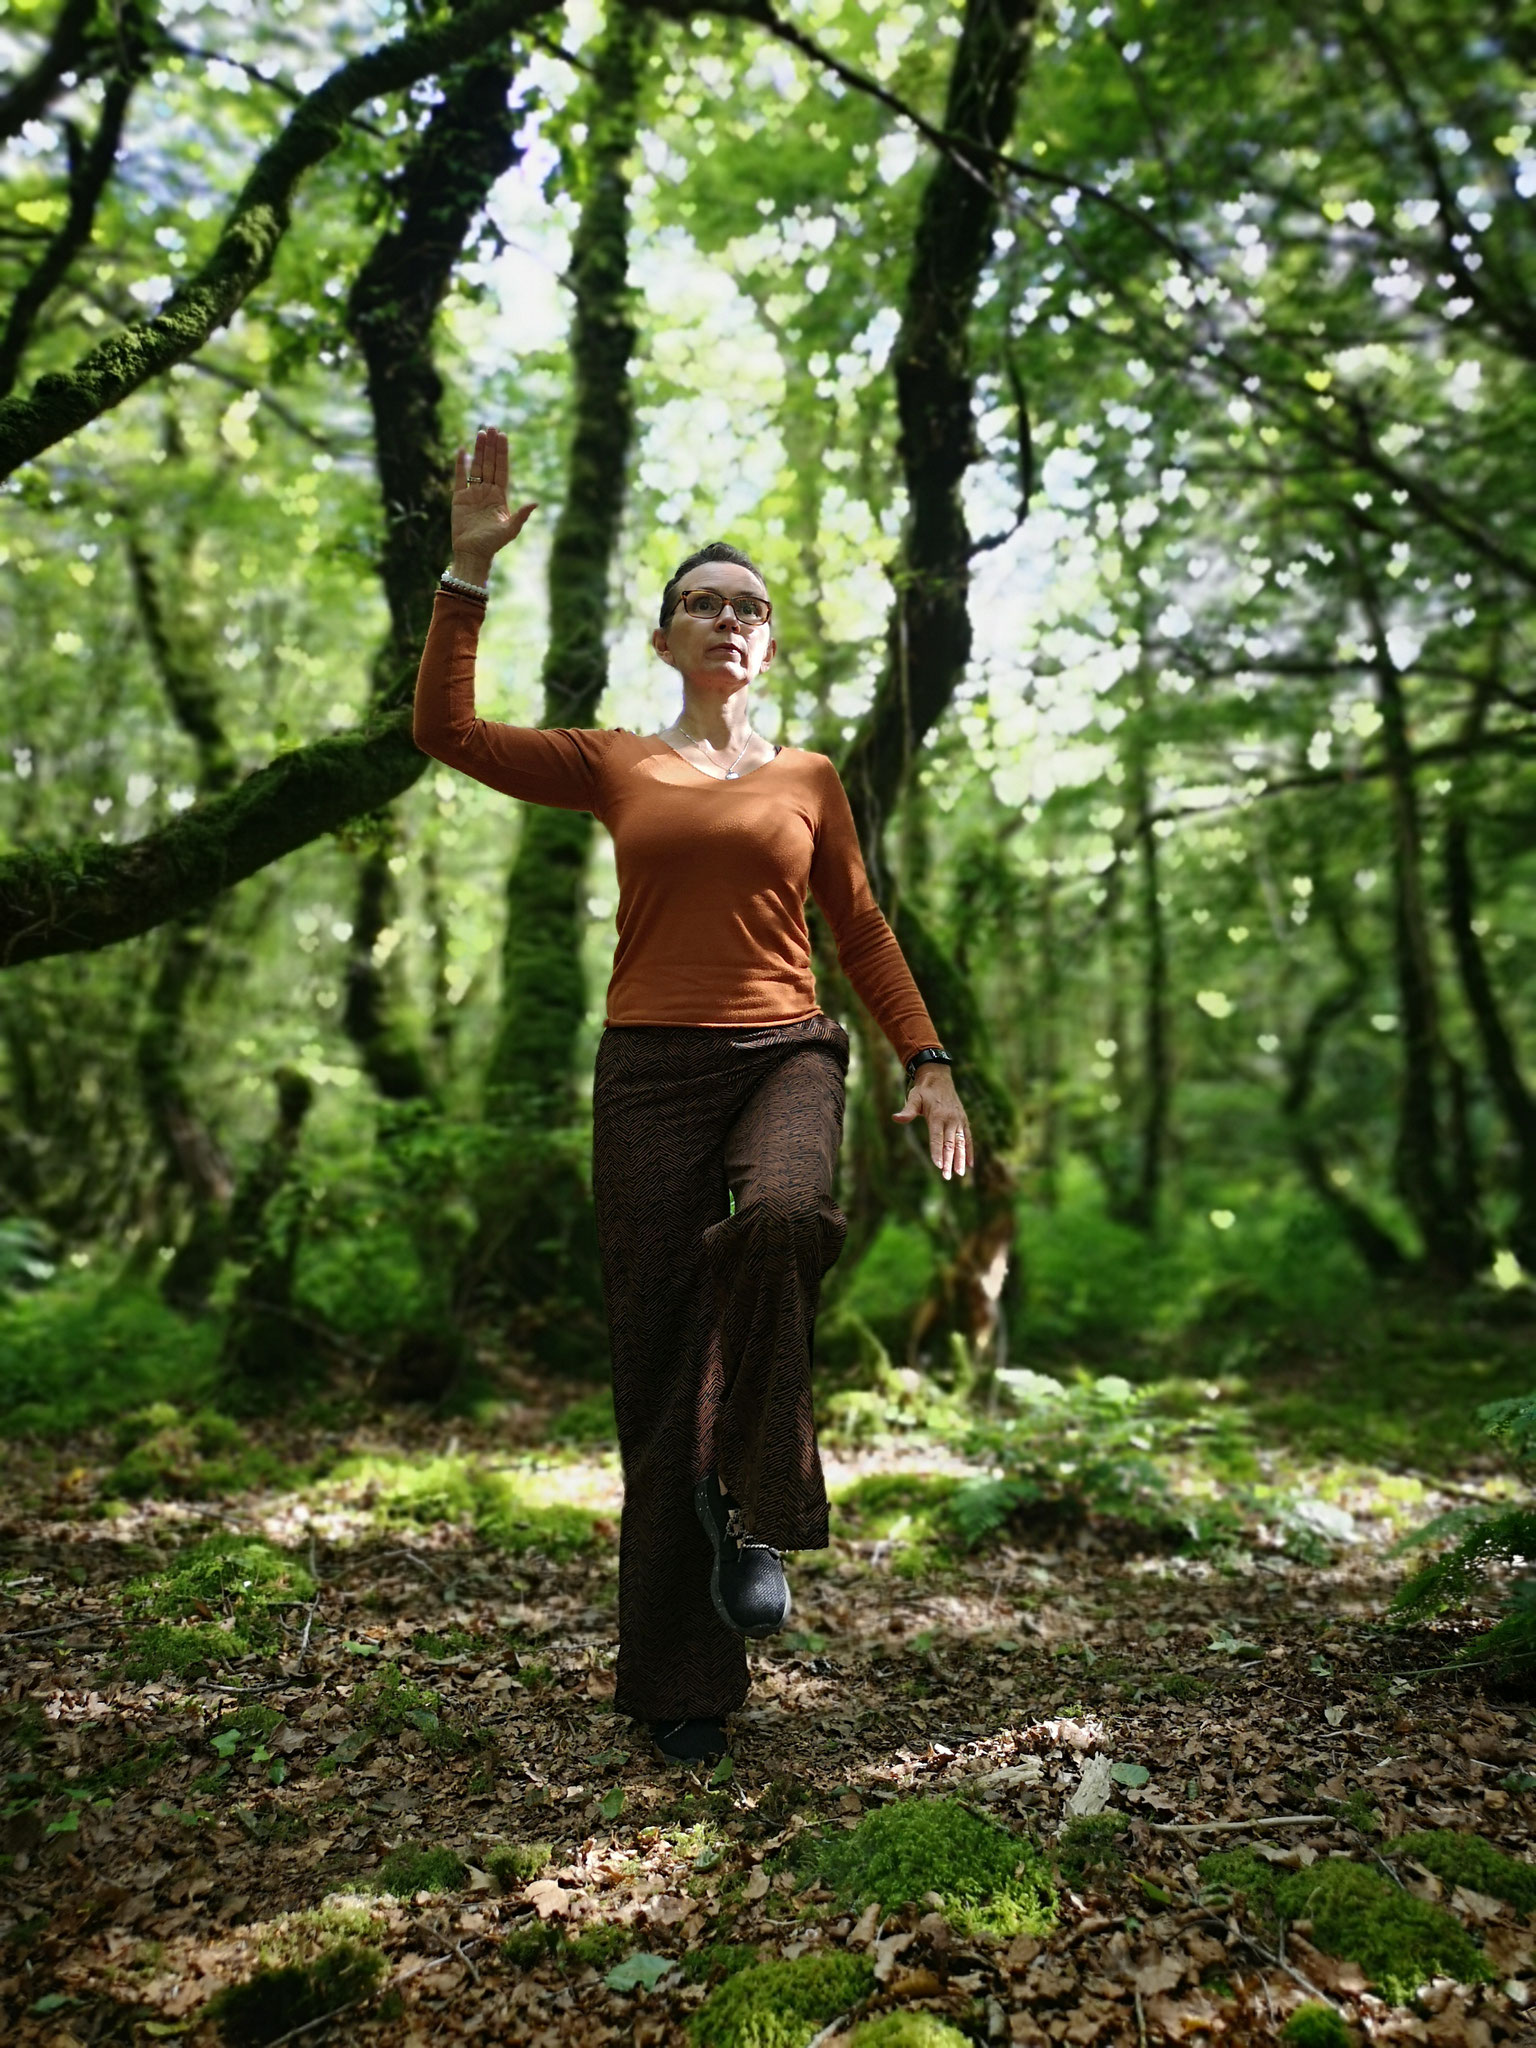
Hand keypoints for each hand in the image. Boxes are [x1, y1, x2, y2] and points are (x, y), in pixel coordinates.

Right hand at [451, 425, 536, 578]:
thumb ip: (521, 515)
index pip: (502, 469)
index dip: (502, 453)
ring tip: (480, 432)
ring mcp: (473, 493)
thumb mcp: (510, 530)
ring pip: (476, 466)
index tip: (503, 437)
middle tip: (492, 427)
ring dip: (479, 450)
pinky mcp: (459, 498)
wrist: (472, 554)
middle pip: (490, 464)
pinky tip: (462, 450)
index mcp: (500, 496)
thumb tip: (536, 502)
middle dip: (491, 446)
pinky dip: (460, 464)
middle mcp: (487, 492)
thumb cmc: (492, 544)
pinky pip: (460, 477)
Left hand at [892, 1065, 972, 1180]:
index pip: (937, 1137)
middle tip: (946, 1176)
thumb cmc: (923, 1090)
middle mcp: (950, 1119)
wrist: (939, 1077)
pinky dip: (969, 1151)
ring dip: (960, 1159)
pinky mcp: (963, 1121)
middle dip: (949, 1161)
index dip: (937, 1152)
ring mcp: (958, 1120)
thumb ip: (907, 1110)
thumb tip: (895, 1118)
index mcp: (937, 1115)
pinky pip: (968, 1138)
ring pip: (961, 1143)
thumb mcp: (913, 1098)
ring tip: (960, 1174)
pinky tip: (969, 1165)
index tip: (938, 1166)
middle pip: (950, 1143)